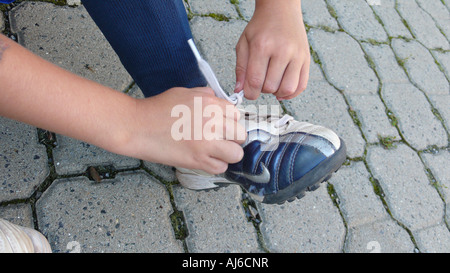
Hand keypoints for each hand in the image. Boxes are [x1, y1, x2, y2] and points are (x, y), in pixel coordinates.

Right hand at [124, 87, 245, 173]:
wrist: (137, 127)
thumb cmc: (156, 109)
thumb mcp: (184, 92)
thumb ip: (205, 95)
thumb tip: (217, 99)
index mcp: (209, 103)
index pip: (236, 114)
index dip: (229, 121)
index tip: (222, 126)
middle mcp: (212, 122)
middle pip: (240, 134)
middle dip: (232, 138)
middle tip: (220, 139)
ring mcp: (206, 143)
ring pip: (236, 154)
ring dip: (228, 154)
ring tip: (215, 152)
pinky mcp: (198, 160)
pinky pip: (220, 168)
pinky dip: (215, 166)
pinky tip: (204, 159)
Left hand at [234, 0, 309, 100]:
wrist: (281, 10)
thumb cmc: (261, 26)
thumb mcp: (244, 43)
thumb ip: (240, 68)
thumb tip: (239, 90)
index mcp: (262, 46)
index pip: (255, 81)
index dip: (249, 93)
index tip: (247, 93)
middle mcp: (282, 50)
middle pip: (271, 87)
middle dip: (262, 90)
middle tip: (260, 81)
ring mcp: (297, 55)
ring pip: (287, 89)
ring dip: (277, 93)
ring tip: (272, 84)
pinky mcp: (306, 59)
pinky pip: (301, 86)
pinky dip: (291, 93)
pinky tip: (282, 88)